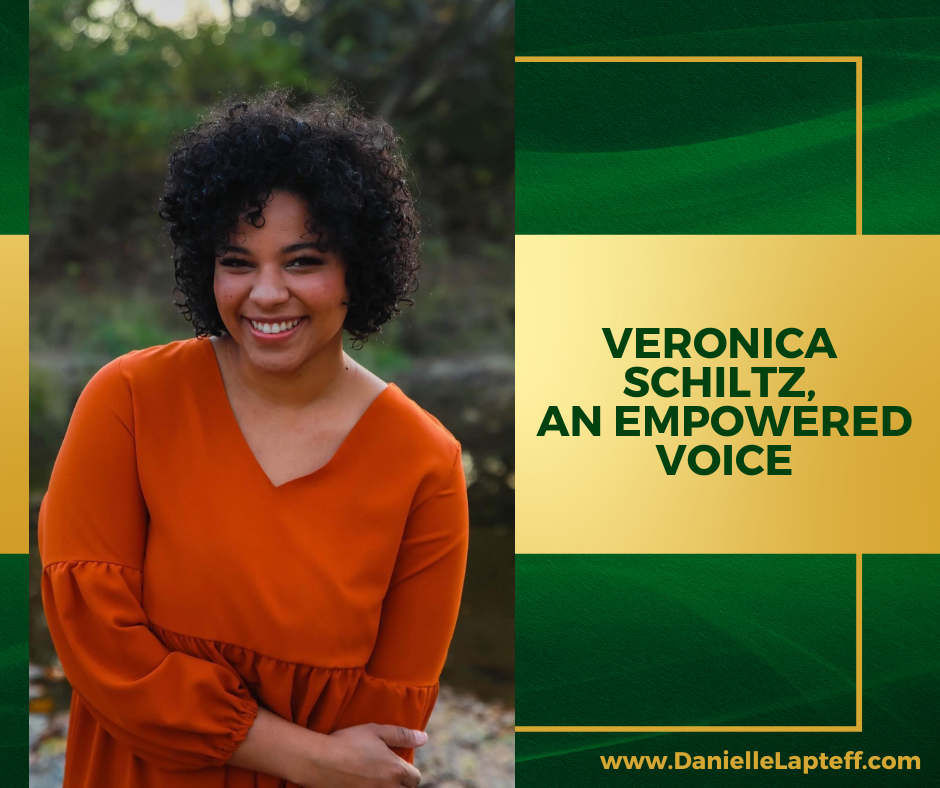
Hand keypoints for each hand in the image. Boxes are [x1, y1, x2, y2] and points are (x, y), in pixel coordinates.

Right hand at [298, 723, 426, 786]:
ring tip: (376, 779)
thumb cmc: (348, 742)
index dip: (409, 772)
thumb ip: (402, 735)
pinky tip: (363, 783)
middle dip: (400, 783)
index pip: (415, 779)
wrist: (320, 761)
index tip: (399, 766)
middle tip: (387, 773)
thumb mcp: (376, 731)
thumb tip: (424, 738)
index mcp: (395, 770)